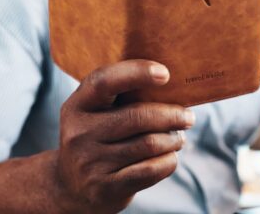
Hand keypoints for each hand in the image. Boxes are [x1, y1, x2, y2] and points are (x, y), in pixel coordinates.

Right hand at [56, 60, 194, 212]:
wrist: (71, 186)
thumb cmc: (99, 137)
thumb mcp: (97, 112)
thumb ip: (124, 95)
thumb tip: (174, 85)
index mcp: (78, 105)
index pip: (104, 81)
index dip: (137, 72)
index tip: (165, 74)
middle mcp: (79, 133)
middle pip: (139, 116)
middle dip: (173, 115)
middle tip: (188, 117)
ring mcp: (90, 162)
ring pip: (150, 144)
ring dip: (173, 139)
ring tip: (178, 138)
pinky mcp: (104, 187)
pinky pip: (151, 169)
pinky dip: (169, 161)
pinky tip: (170, 156)